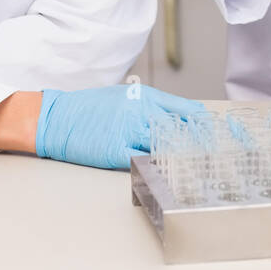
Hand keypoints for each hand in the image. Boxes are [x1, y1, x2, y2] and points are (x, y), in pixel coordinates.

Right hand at [36, 83, 203, 168]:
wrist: (58, 118)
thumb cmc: (91, 108)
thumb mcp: (124, 98)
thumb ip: (151, 108)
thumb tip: (177, 123)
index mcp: (146, 96)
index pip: (186, 110)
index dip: (202, 126)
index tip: (212, 138)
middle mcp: (141, 111)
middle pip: (180, 131)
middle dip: (195, 147)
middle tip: (207, 160)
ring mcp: (129, 131)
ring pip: (164, 147)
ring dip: (175, 159)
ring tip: (187, 170)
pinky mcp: (116, 151)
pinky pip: (143, 161)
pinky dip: (153, 167)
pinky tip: (161, 173)